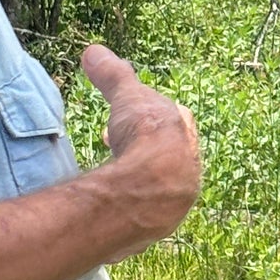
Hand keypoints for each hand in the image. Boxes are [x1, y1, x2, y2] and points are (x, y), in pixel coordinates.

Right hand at [81, 45, 200, 243]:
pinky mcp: (153, 228)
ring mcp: (173, 204)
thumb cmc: (145, 136)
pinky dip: (124, 205)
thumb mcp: (127, 97)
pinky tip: (107, 203)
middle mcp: (186, 172)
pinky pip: (139, 214)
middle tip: (113, 144)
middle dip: (141, 150)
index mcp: (185, 139)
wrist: (148, 188)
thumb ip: (113, 74)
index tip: (123, 121)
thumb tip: (93, 51)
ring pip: (155, 188)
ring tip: (108, 174)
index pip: (170, 124)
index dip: (145, 118)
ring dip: (134, 179)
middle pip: (164, 158)